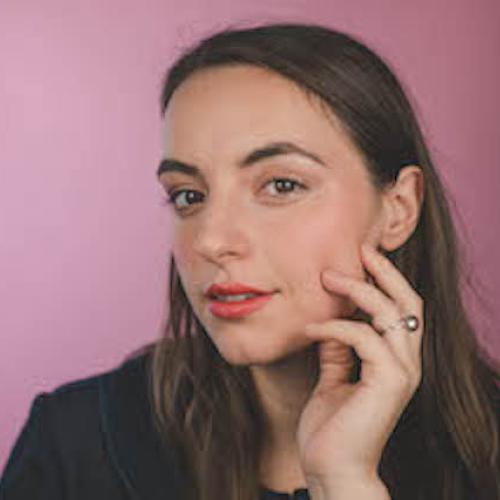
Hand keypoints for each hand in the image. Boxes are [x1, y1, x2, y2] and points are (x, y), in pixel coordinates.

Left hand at [296, 243, 423, 490]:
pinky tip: (310, 327)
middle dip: (385, 272)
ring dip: (358, 290)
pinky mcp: (389, 382)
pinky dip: (335, 326)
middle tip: (360, 249)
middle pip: (409, 303)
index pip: (402, 309)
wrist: (331, 469)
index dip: (385, 280)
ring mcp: (402, 373)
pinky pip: (363, 337)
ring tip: (327, 278)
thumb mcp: (333, 378)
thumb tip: (331, 320)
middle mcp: (407, 363)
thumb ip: (337, 350)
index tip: (360, 257)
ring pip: (392, 313)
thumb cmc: (331, 427)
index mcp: (395, 360)